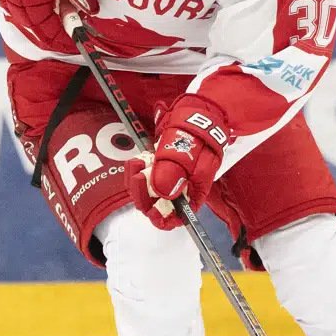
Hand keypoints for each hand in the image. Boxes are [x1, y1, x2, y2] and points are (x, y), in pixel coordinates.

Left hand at [125, 95, 232, 229]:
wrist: (197, 116)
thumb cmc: (199, 138)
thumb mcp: (189, 157)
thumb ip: (174, 175)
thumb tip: (160, 193)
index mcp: (191, 194)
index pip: (176, 218)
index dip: (161, 219)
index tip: (151, 210)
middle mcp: (177, 190)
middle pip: (154, 204)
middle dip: (142, 192)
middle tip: (138, 175)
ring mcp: (166, 178)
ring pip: (143, 190)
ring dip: (135, 179)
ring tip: (138, 162)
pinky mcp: (156, 166)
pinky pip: (140, 175)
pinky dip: (136, 168)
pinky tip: (140, 158)